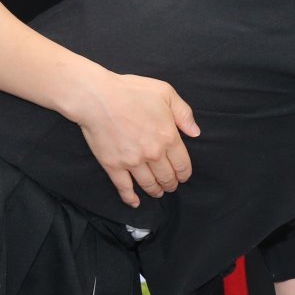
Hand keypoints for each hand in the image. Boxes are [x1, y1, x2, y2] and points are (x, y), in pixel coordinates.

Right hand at [72, 72, 199, 207]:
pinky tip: (135, 203)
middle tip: (171, 185)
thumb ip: (184, 113)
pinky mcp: (113, 166)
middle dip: (171, 184)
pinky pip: (124, 188)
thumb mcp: (166, 93)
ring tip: (158, 192)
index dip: (184, 173)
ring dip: (156, 191)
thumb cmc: (132, 91)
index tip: (184, 176)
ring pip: (148, 184)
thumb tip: (196, 132)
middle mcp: (153, 153)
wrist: (98, 97)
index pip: (182, 164)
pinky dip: (130, 198)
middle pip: (167, 177)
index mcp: (168, 136)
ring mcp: (132, 162)